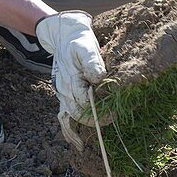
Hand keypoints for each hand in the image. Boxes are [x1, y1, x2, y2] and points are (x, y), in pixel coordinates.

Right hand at [35, 11, 105, 141]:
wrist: (63, 34)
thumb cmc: (78, 39)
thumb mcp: (86, 46)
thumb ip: (92, 62)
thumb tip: (98, 78)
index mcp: (70, 79)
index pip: (85, 103)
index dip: (100, 111)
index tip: (115, 113)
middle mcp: (63, 89)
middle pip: (77, 114)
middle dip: (94, 120)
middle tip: (112, 119)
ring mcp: (61, 93)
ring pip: (71, 117)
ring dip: (84, 125)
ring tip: (99, 129)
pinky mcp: (63, 93)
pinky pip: (63, 117)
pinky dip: (70, 129)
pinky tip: (77, 142)